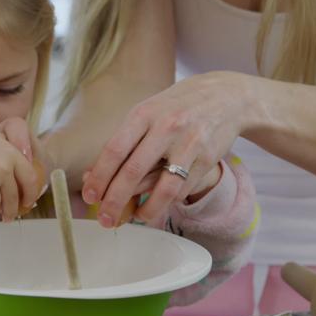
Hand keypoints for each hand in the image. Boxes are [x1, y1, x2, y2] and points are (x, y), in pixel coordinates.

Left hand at [81, 72, 248, 226]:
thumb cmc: (176, 108)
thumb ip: (124, 140)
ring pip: (163, 188)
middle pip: (133, 171)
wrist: (226, 97)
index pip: (114, 150)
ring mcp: (188, 144)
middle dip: (115, 200)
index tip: (89, 196)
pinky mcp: (207, 159)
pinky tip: (157, 205)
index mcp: (144, 114)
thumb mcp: (148, 113)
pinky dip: (167, 202)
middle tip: (104, 218)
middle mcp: (166, 127)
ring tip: (135, 218)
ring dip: (146, 210)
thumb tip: (94, 175)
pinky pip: (182, 189)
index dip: (99, 177)